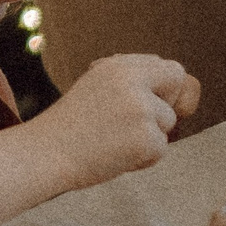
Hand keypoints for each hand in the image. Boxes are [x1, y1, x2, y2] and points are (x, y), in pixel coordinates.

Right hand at [34, 53, 192, 187]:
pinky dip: (143, 159)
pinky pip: (161, 150)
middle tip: (135, 122)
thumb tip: (181, 82)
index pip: (167, 67)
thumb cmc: (69, 127)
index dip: (162, 87)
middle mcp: (132, 82)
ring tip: (113, 141)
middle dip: (167, 102)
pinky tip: (114, 156)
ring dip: (149, 136)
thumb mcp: (96, 86)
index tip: (144, 103)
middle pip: (179, 82)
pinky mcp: (146, 139)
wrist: (45, 153)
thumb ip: (131, 81)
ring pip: (168, 122)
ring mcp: (141, 110)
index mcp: (118, 66)